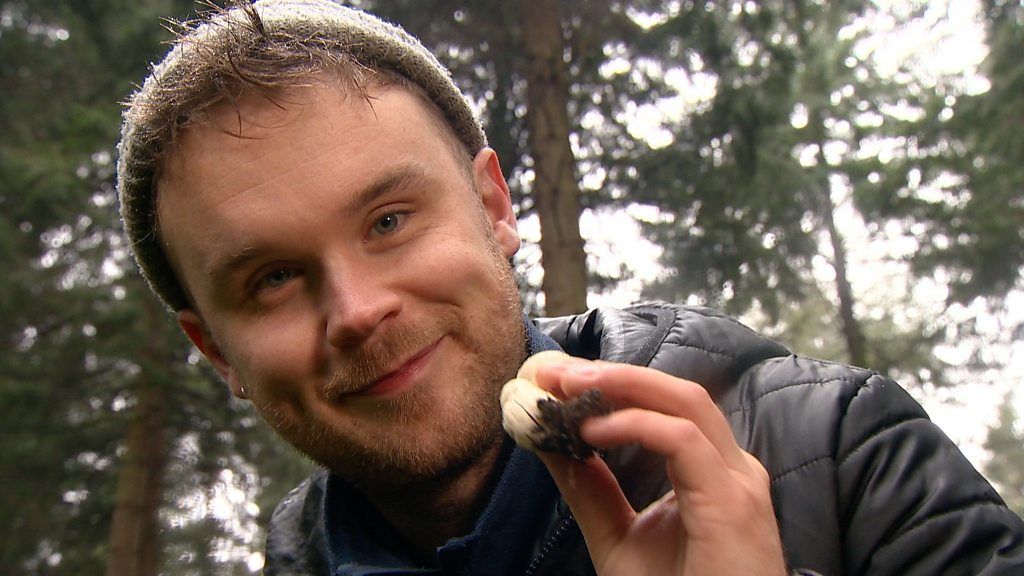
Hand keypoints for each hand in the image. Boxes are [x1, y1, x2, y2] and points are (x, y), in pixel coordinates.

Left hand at [533, 361, 785, 575]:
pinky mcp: (733, 502)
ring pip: (685, 401)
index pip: (662, 406)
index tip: (554, 379)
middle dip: (610, 373)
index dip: (610, 384)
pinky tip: (592, 432)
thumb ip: (591, 492)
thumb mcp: (619, 541)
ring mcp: (737, 481)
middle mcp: (730, 467)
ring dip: (622, 383)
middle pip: (675, 391)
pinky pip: (684, 440)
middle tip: (553, 370)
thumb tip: (550, 442)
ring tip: (568, 385)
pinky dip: (635, 424)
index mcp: (709, 471)